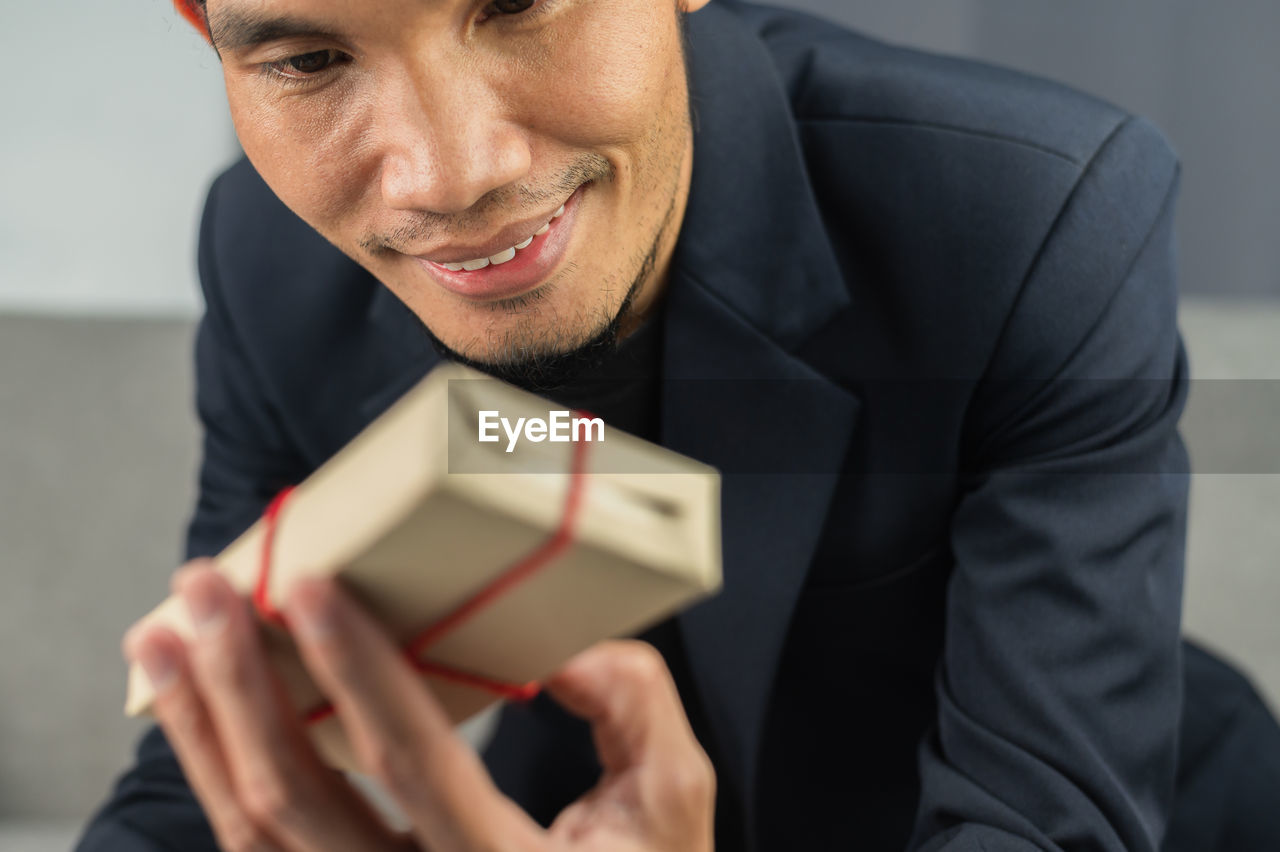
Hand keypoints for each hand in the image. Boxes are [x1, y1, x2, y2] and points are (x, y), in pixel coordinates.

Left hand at [124, 560, 715, 850]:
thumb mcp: (671, 796)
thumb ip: (630, 705)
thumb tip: (559, 641)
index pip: (412, 763)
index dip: (355, 670)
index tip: (305, 588)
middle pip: (293, 804)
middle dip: (235, 688)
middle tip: (198, 592)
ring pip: (255, 834)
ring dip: (202, 727)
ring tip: (162, 638)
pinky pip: (265, 847)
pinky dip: (221, 772)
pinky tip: (201, 710)